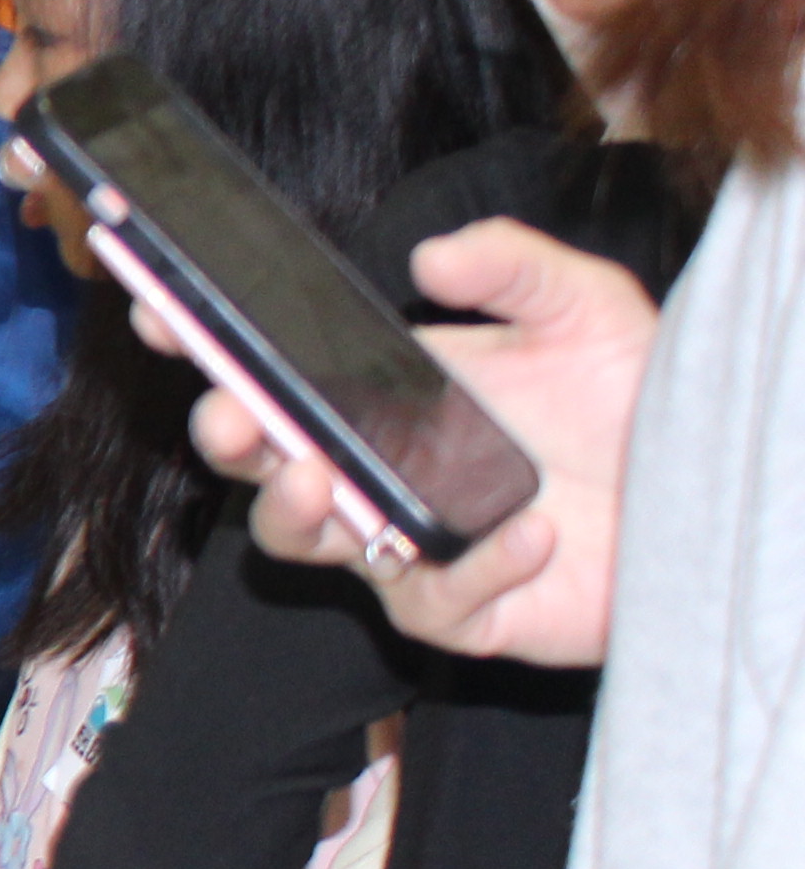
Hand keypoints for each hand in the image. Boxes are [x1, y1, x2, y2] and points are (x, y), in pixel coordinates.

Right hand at [158, 217, 648, 667]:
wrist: (706, 494)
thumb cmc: (636, 405)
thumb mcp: (587, 308)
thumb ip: (515, 266)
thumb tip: (429, 258)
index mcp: (383, 392)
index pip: (270, 369)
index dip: (204, 343)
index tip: (163, 311)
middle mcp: (376, 468)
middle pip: (259, 463)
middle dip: (227, 438)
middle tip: (231, 417)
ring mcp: (404, 543)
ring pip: (302, 543)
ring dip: (292, 513)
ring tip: (316, 479)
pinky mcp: (458, 610)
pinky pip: (431, 599)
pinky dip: (475, 567)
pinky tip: (530, 534)